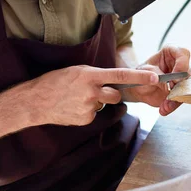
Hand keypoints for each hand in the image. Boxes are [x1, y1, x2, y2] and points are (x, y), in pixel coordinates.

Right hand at [27, 65, 157, 125]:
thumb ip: (95, 75)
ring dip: (97, 102)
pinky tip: (74, 107)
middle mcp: (92, 92)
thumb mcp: (76, 71)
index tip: (155, 78)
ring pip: (104, 105)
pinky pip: (94, 114)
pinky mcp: (86, 119)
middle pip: (116, 95)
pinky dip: (87, 111)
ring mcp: (89, 108)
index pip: (120, 76)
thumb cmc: (55, 82)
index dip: (139, 78)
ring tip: (78, 98)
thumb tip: (111, 80)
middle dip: (110, 93)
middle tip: (93, 91)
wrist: (36, 101)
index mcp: (90, 76)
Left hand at [124, 46, 190, 115]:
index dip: (182, 65)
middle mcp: (179, 65)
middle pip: (187, 73)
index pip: (183, 54)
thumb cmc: (140, 73)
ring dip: (176, 98)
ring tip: (164, 105)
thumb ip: (155, 75)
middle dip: (179, 86)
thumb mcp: (144, 71)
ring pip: (186, 88)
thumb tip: (168, 85)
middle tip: (169, 93)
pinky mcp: (180, 91)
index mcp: (171, 53)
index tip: (175, 76)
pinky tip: (164, 108)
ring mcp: (181, 79)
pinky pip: (180, 99)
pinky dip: (172, 105)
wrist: (138, 87)